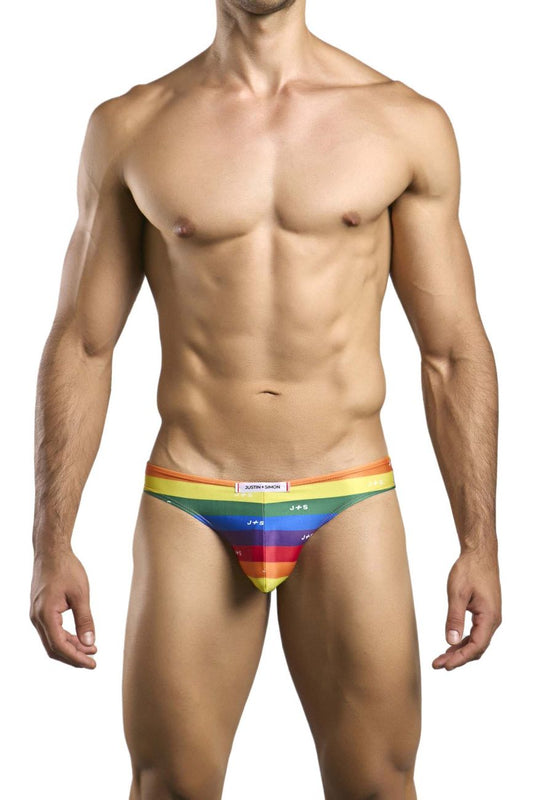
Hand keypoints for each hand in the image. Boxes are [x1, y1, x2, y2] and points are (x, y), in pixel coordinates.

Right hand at [30, 548, 96, 668]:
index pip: (60, 646)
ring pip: (52, 641)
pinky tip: (80, 638)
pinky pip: (51, 631)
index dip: (76, 658)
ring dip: (71, 647)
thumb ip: (85, 620)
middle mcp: (37, 618)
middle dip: (74, 656)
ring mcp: (36, 615)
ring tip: (91, 649)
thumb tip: (90, 642)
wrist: (51, 552)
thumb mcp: (80, 594)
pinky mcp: (40, 611)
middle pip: (54, 648)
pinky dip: (65, 637)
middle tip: (93, 660)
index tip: (92, 664)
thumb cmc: (66, 569)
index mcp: (46, 614)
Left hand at [432, 544, 501, 669]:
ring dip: (459, 651)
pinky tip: (451, 644)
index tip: (445, 666)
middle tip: (437, 665)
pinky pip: (475, 632)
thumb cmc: (469, 570)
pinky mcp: (485, 613)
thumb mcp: (457, 594)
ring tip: (441, 658)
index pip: (476, 646)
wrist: (479, 554)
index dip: (460, 658)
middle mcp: (493, 620)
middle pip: (477, 648)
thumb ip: (454, 618)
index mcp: (489, 617)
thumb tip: (450, 641)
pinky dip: (463, 640)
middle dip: (457, 658)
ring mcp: (490, 617)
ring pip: (476, 641)